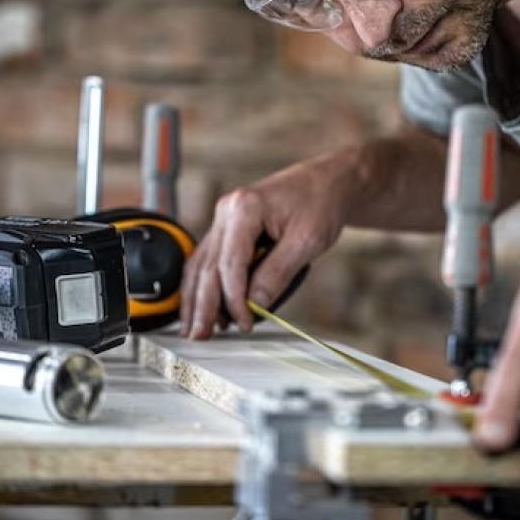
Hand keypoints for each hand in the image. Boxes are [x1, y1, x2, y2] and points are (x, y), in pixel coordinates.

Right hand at [180, 155, 352, 338]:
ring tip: (194, 329)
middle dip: (203, 305)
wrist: (326, 183)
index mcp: (245, 208)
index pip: (230, 264)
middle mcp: (227, 211)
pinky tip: (200, 306)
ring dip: (195, 298)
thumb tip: (254, 305)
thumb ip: (277, 273)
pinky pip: (208, 259)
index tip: (244, 323)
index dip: (233, 299)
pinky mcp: (227, 228)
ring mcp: (224, 219)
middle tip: (200, 336)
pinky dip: (202, 284)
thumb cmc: (320, 204)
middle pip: (207, 266)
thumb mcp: (307, 242)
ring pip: (200, 264)